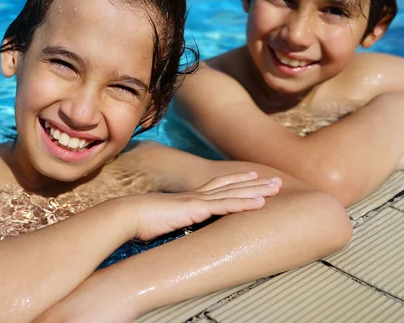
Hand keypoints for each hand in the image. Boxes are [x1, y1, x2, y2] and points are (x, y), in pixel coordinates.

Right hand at [124, 172, 280, 241]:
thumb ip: (173, 221)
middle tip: (276, 180)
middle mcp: (196, 196)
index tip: (253, 176)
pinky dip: (244, 204)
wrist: (127, 215)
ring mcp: (197, 201)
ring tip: (276, 188)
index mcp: (189, 198)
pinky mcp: (195, 209)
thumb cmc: (139, 221)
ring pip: (234, 193)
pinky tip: (260, 204)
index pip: (218, 186)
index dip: (237, 181)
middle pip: (232, 186)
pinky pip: (225, 206)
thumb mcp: (161, 221)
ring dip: (257, 191)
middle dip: (256, 183)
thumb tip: (175, 228)